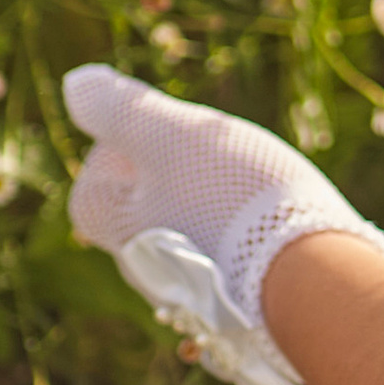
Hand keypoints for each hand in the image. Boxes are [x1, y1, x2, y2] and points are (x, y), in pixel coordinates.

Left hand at [63, 65, 383, 384]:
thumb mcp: (169, 134)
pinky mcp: (230, 299)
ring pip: (183, 228)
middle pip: (142, 203)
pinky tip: (269, 214)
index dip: (126, 146)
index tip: (167, 132)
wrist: (306, 274)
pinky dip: (237, 229)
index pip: (96, 181)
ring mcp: (187, 288)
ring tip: (248, 182)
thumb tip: (77, 85)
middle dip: (173, 172)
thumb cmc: (229, 197)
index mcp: (115, 226)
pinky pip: (221, 253)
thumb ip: (119, 108)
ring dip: (209, 200)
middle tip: (215, 153)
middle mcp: (142, 266)